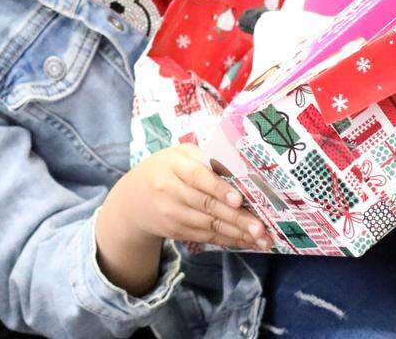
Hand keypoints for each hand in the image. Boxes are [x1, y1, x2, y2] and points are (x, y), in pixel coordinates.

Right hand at [104, 145, 270, 250]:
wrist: (132, 201)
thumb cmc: (165, 169)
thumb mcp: (177, 155)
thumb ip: (203, 157)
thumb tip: (239, 165)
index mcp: (173, 166)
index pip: (198, 177)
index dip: (218, 189)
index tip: (238, 199)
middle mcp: (170, 192)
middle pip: (207, 206)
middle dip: (237, 218)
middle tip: (262, 226)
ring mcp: (172, 215)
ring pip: (209, 225)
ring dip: (238, 233)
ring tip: (263, 237)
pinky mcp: (177, 232)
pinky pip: (206, 237)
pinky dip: (229, 240)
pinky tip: (248, 241)